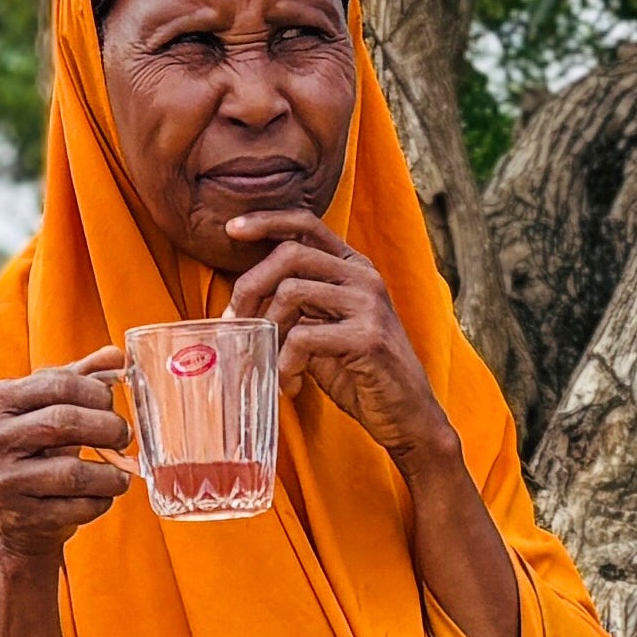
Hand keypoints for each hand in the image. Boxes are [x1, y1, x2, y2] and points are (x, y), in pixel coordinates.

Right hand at [0, 346, 129, 561]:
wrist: (17, 518)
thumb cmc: (40, 452)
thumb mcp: (51, 408)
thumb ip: (81, 379)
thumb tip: (117, 356)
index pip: (58, 383)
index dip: (98, 393)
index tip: (113, 406)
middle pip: (64, 422)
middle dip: (108, 428)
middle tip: (123, 436)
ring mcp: (3, 480)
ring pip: (73, 472)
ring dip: (111, 473)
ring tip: (120, 473)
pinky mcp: (21, 516)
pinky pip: (77, 507)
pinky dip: (100, 501)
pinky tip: (100, 495)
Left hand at [222, 211, 454, 467]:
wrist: (405, 415)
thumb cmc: (360, 374)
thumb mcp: (324, 330)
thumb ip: (296, 307)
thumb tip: (243, 298)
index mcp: (353, 268)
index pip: (306, 223)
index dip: (266, 221)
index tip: (230, 230)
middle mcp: (363, 277)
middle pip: (290, 254)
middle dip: (250, 286)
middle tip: (233, 321)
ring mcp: (368, 304)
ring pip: (292, 292)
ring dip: (267, 330)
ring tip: (269, 363)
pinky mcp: (367, 337)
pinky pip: (303, 337)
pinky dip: (285, 364)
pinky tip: (290, 384)